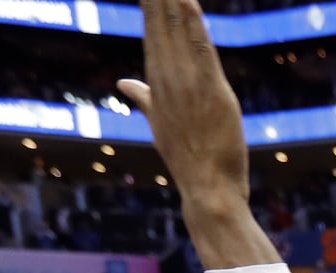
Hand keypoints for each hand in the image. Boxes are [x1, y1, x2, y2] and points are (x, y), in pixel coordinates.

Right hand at [117, 0, 248, 209]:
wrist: (206, 189)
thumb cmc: (188, 160)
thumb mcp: (160, 125)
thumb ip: (144, 98)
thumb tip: (124, 82)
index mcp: (156, 85)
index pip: (151, 32)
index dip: (149, 3)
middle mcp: (167, 80)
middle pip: (159, 24)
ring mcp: (187, 85)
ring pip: (178, 30)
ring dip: (172, 0)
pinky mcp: (211, 91)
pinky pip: (201, 48)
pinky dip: (195, 23)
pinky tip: (188, 0)